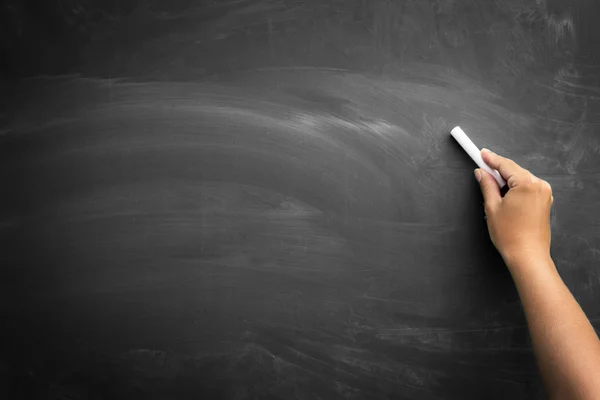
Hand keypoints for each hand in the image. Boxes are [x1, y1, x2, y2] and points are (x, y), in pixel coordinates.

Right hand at [475, 149, 552, 264]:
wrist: (527, 256)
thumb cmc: (511, 235)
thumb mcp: (492, 207)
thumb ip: (487, 186)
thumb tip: (482, 174)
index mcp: (526, 184)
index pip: (505, 165)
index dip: (491, 159)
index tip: (481, 153)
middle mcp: (539, 185)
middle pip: (514, 171)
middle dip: (498, 171)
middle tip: (481, 169)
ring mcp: (544, 193)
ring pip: (521, 179)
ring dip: (507, 181)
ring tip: (493, 191)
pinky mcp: (545, 201)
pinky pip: (528, 187)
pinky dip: (516, 188)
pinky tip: (505, 196)